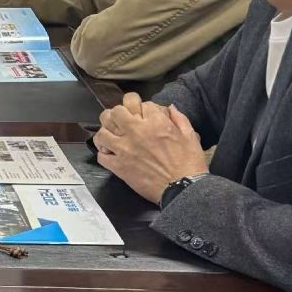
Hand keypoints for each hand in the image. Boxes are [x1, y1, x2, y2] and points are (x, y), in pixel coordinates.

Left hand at [94, 92, 208, 203]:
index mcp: (155, 122)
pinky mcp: (118, 166)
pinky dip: (104, 154)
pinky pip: (101, 156)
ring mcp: (125, 149)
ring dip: (106, 132)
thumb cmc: (189, 162)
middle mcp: (136, 132)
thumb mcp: (190, 136)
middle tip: (122, 120)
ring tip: (112, 136)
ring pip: (102, 132)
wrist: (183, 188)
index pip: (140, 103)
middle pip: (116, 111)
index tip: (144, 116)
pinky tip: (110, 154)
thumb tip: (169, 107)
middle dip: (119, 113)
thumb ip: (179, 118)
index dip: (141, 108)